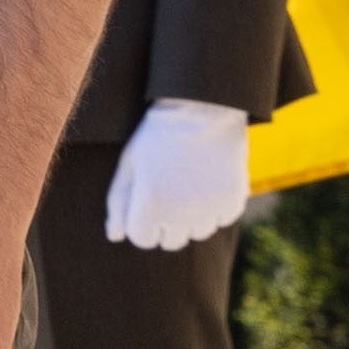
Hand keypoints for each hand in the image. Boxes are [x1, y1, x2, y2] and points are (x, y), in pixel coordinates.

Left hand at [104, 99, 253, 250]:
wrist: (202, 106)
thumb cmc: (158, 135)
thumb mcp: (130, 163)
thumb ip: (118, 202)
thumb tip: (114, 237)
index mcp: (150, 205)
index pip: (142, 239)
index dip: (142, 218)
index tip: (147, 196)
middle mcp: (181, 213)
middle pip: (171, 241)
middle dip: (166, 221)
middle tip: (169, 188)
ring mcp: (210, 208)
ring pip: (197, 233)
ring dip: (192, 217)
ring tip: (189, 182)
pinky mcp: (233, 200)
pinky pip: (222, 219)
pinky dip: (216, 206)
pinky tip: (210, 180)